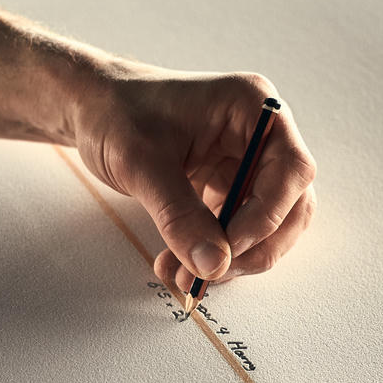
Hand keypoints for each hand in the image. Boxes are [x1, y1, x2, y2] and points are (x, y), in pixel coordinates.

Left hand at [73, 62, 315, 291]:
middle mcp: (259, 134)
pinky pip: (237, 230)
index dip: (268, 215)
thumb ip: (180, 215)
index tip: (230, 246)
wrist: (90, 108)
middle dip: (255, 247)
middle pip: (290, 204)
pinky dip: (214, 254)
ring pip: (267, 226)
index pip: (291, 170)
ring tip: (186, 275)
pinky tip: (180, 265)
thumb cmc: (115, 113)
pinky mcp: (227, 185)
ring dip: (233, 259)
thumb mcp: (142, 163)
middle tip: (213, 272)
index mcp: (252, 106)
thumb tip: (213, 265)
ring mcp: (245, 161)